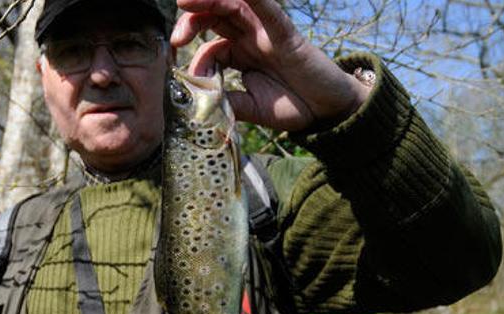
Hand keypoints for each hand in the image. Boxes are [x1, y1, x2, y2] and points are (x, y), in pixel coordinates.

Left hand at [170, 0, 370, 132]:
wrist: (327, 111)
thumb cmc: (291, 105)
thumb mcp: (250, 108)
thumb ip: (226, 101)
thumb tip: (199, 100)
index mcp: (239, 53)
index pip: (208, 44)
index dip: (193, 56)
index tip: (187, 74)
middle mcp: (249, 37)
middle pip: (214, 16)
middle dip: (191, 20)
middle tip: (176, 39)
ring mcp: (266, 32)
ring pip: (234, 5)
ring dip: (209, 0)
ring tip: (185, 1)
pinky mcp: (284, 33)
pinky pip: (267, 9)